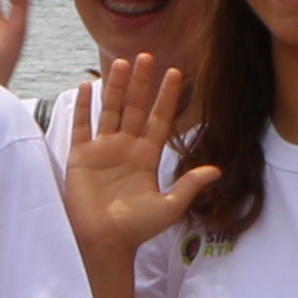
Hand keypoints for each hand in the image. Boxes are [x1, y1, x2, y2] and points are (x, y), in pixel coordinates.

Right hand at [62, 52, 216, 263]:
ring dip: (116, 87)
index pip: (159, 119)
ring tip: (121, 62)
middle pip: (135, 108)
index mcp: (147, 156)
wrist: (104, 242)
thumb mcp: (170, 206)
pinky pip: (82, 126)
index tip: (175, 72)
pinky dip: (84, 107)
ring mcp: (103, 150)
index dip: (166, 96)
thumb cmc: (136, 228)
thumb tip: (216, 170)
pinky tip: (86, 87)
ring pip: (111, 110)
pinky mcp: (81, 156)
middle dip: (142, 83)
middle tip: (147, 55)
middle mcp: (125, 148)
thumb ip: (189, 185)